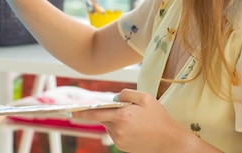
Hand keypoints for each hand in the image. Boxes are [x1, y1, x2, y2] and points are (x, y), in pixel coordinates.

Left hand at [72, 89, 191, 152]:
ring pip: (110, 126)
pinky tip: (136, 128)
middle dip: (110, 112)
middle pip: (104, 118)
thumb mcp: (145, 98)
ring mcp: (119, 141)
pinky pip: (116, 134)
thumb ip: (126, 93)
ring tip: (136, 120)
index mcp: (122, 116)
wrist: (170, 141)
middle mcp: (118, 130)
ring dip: (117, 121)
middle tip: (127, 110)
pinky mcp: (123, 148)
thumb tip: (113, 98)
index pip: (96, 113)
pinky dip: (122, 129)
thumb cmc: (159, 118)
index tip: (70, 111)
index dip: (82, 112)